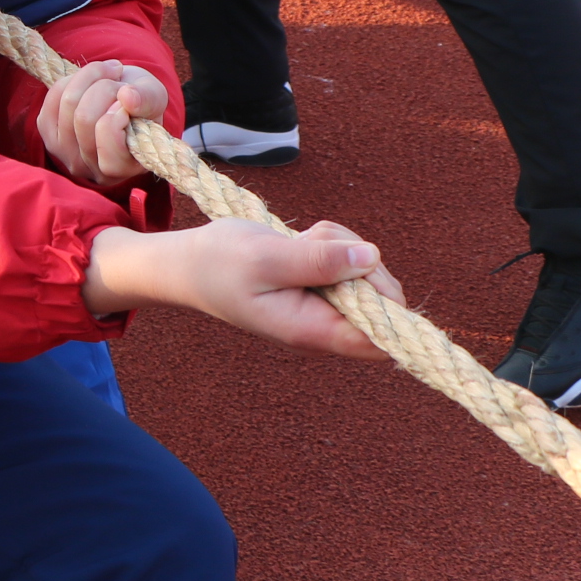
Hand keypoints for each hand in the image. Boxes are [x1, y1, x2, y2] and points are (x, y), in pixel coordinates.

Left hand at [36, 59, 171, 185]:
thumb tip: (127, 97)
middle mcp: (90, 168)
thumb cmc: (140, 105)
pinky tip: (88, 82)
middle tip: (120, 84)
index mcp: (122, 168)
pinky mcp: (47, 133)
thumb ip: (148, 99)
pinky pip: (54, 95)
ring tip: (108, 77)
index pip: (109, 140)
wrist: (119, 99)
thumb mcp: (155, 99)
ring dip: (90, 77)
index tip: (129, 98)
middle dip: (106, 87)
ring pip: (68, 103)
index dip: (119, 111)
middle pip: (84, 118)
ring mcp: (64, 153)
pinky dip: (72, 79)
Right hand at [82, 218, 404, 360]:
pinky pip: (352, 259)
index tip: (366, 271)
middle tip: (315, 241)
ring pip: (369, 273)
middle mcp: (326, 325)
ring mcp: (327, 306)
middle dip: (360, 260)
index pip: (380, 340)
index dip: (389, 310)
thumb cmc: (219, 264)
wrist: (191, 263)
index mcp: (312, 330)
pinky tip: (302, 240)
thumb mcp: (265, 257)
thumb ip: (318, 261)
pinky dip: (334, 240)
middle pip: (383, 299)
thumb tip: (370, 259)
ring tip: (299, 241)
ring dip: (343, 244)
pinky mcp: (325, 287)